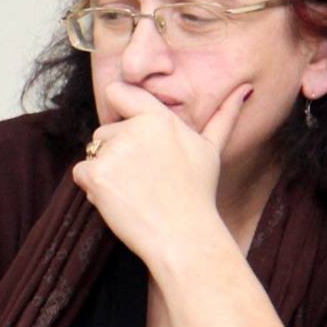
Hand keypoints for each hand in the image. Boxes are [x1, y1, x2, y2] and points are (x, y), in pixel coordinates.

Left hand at [73, 81, 250, 264]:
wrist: (183, 236)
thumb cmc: (197, 194)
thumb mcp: (211, 150)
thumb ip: (223, 117)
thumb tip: (245, 89)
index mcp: (159, 119)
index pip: (118, 91)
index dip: (116, 108)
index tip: (126, 128)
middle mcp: (135, 129)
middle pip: (105, 132)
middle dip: (117, 153)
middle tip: (146, 179)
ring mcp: (114, 152)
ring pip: (93, 153)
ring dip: (105, 171)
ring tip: (137, 191)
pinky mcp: (96, 174)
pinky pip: (80, 173)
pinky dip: (92, 188)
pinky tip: (121, 201)